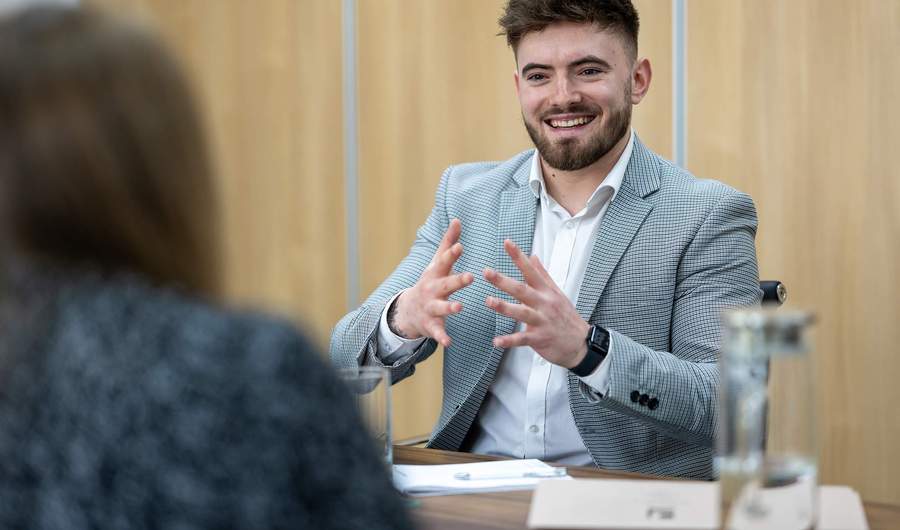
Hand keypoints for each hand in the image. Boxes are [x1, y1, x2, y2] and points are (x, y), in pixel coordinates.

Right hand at [390, 219, 473, 346]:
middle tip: (471, 276)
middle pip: (446, 284)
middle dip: (457, 281)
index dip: (452, 253)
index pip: (445, 262)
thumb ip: (448, 242)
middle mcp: (432, 290)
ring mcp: (430, 307)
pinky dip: (442, 337)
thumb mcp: (437, 263)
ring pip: (441, 308)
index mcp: (436, 274)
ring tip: (460, 307)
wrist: (408, 311)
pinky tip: (449, 342)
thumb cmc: (430, 282)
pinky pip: (437, 332)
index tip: (460, 246)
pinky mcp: (431, 325)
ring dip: (450, 308)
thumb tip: (458, 219)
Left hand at [483, 239, 589, 367]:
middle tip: (487, 272)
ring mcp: (542, 321)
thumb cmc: (566, 316)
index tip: (507, 243)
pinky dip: (509, 340)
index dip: (519, 256)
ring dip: (504, 307)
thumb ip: (542, 274)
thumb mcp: (556, 293)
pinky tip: (496, 341)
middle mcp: (544, 304)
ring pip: (522, 312)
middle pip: (522, 290)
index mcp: (546, 291)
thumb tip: (533, 256)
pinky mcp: (540, 338)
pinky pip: (522, 339)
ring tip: (489, 301)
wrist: (581, 343)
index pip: (530, 270)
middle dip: (503, 281)